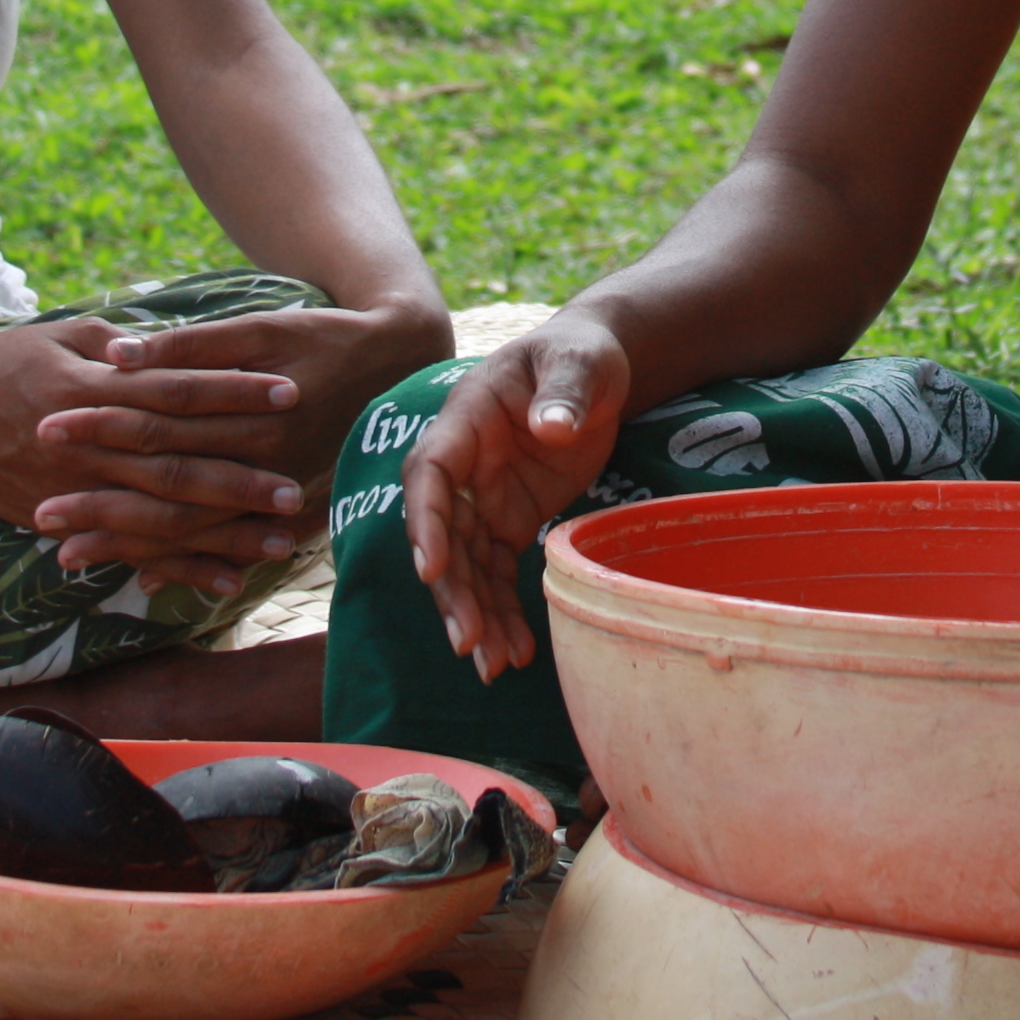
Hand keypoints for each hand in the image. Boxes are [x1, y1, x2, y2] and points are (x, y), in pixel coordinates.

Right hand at [0, 314, 304, 550]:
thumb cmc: (5, 361)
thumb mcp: (63, 336)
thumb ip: (121, 345)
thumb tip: (176, 346)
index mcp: (96, 388)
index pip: (178, 390)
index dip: (233, 392)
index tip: (288, 393)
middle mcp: (89, 444)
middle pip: (178, 463)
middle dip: (240, 478)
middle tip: (297, 487)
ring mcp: (74, 489)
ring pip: (161, 516)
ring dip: (224, 532)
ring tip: (280, 540)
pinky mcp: (60, 520)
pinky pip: (129, 549)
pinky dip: (178, 567)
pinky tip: (224, 580)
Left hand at [30, 296, 451, 593]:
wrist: (399, 371)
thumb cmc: (322, 339)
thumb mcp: (263, 327)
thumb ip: (190, 344)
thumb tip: (118, 355)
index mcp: (246, 414)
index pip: (156, 425)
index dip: (98, 428)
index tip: (43, 430)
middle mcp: (259, 465)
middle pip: (164, 490)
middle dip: (99, 503)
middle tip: (40, 513)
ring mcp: (275, 500)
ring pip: (190, 532)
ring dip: (128, 545)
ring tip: (68, 554)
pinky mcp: (291, 520)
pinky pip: (229, 550)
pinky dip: (185, 565)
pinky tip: (143, 578)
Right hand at [401, 308, 628, 678]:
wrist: (594, 368)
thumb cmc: (580, 354)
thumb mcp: (579, 362)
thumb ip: (563, 391)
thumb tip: (552, 429)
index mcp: (465, 420)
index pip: (431, 473)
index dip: (425, 521)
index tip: (430, 567)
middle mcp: (463, 466)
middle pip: (442, 534)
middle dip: (451, 590)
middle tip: (468, 642)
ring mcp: (483, 498)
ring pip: (465, 565)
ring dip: (474, 614)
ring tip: (492, 665)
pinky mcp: (507, 521)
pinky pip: (494, 572)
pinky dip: (501, 611)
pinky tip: (515, 651)